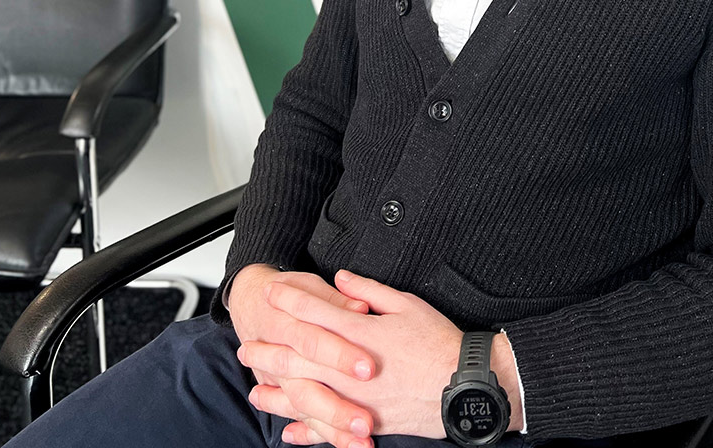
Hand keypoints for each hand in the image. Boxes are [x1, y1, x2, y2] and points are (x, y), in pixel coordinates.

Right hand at [228, 264, 375, 447]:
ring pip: (304, 410)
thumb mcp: (308, 285)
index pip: (314, 341)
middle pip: (307, 387)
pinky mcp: (284, 395)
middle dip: (337, 407)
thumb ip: (335, 300)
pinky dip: (319, 435)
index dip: (339, 355)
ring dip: (332, 427)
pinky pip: (302, 419)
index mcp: (288, 323)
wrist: (250, 301)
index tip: (369, 369)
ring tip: (361, 441)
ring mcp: (280, 382)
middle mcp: (281, 358)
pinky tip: (345, 446)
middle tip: (366, 422)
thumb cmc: (290, 291)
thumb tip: (361, 309)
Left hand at [238, 270, 466, 443]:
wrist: (465, 385)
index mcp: (361, 333)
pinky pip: (329, 431)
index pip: (316, 312)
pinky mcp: (368, 422)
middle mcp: (352, 368)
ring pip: (307, 396)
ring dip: (278, 393)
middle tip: (247, 346)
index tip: (271, 292)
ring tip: (256, 390)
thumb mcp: (407, 304)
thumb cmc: (438, 342)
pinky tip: (290, 433)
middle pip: (300, 357)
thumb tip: (342, 280)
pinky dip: (306, 432)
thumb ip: (369, 291)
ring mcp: (357, 399)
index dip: (291, 300)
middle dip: (271, 350)